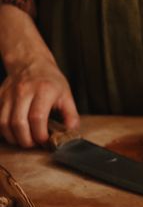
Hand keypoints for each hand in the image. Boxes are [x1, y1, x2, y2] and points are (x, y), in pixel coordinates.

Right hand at [0, 4, 78, 147]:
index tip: (45, 141)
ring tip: (24, 140)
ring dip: (13, 137)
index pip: (37, 118)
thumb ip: (71, 116)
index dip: (40, 134)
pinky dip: (3, 130)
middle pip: (18, 123)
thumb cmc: (51, 81)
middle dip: (26, 140)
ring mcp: (9, 94)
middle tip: (34, 143)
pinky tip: (14, 132)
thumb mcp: (67, 96)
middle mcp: (24, 91)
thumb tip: (71, 132)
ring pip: (4, 122)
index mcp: (43, 91)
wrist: (31, 62)